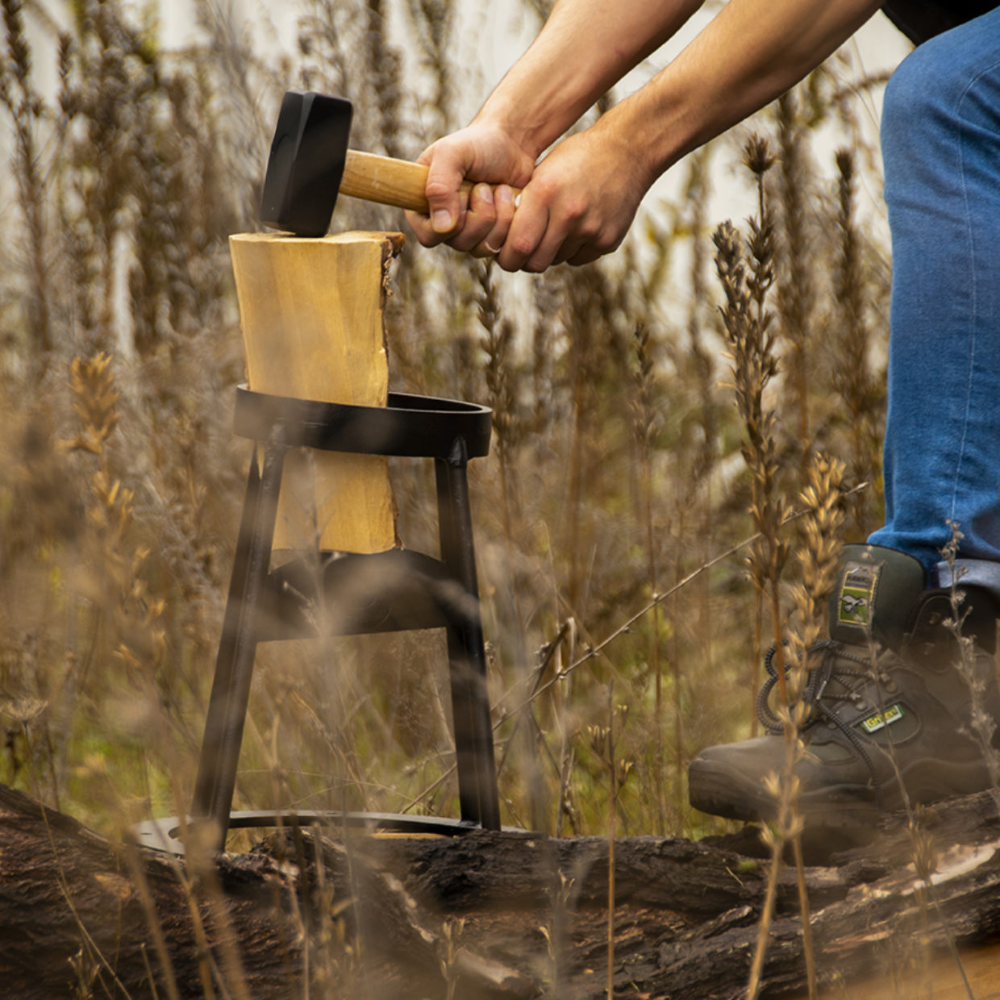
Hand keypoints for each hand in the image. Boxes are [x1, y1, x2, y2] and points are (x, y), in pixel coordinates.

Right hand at [405, 122, 534, 256]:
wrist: (512, 145)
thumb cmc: (478, 145)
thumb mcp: (451, 153)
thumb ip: (439, 185)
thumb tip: (442, 227)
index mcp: (424, 207)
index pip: (428, 237)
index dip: (450, 219)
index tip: (464, 191)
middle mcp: (444, 226)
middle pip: (460, 243)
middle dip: (480, 212)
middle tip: (484, 185)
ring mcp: (470, 235)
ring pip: (482, 248)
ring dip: (498, 215)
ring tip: (500, 189)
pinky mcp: (493, 238)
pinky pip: (502, 247)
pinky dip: (511, 221)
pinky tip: (511, 200)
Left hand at [495, 123, 650, 272]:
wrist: (628, 151)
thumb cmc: (577, 159)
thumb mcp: (543, 172)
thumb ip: (523, 206)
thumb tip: (502, 242)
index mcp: (545, 192)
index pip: (517, 246)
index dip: (506, 257)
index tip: (504, 254)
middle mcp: (569, 214)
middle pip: (535, 263)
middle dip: (524, 261)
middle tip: (523, 251)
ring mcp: (591, 229)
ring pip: (556, 260)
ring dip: (550, 251)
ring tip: (555, 227)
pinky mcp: (608, 240)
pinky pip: (578, 259)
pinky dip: (572, 249)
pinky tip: (578, 226)